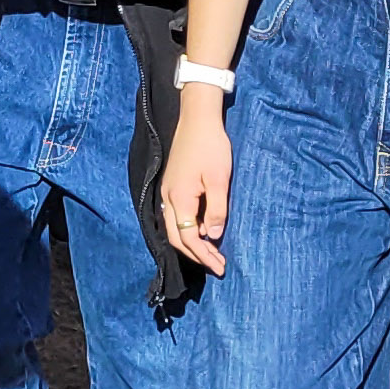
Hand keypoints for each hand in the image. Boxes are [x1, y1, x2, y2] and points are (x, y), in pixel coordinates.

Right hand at [160, 99, 232, 275]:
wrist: (197, 120)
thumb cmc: (211, 148)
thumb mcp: (219, 180)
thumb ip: (216, 209)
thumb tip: (213, 235)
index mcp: (179, 197)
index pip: (188, 236)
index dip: (204, 255)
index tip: (221, 268)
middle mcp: (168, 197)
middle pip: (175, 236)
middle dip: (195, 254)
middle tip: (217, 266)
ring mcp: (167, 191)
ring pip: (173, 227)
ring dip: (190, 243)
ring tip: (211, 253)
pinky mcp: (172, 186)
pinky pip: (175, 216)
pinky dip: (187, 229)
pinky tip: (202, 230)